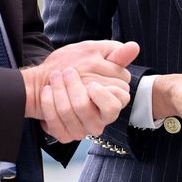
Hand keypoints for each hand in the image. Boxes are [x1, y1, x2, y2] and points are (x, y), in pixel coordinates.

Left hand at [24, 41, 138, 141]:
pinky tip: (48, 90)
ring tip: (56, 77)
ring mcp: (82, 130)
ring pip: (69, 113)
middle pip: (87, 108)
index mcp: (114, 104)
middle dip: (75, 88)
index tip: (92, 81)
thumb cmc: (79, 67)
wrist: (51, 80)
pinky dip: (49, 104)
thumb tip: (134, 46)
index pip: (117, 103)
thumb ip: (116, 55)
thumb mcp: (98, 55)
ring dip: (60, 92)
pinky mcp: (65, 135)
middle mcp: (100, 121)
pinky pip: (56, 123)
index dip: (103, 92)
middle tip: (67, 72)